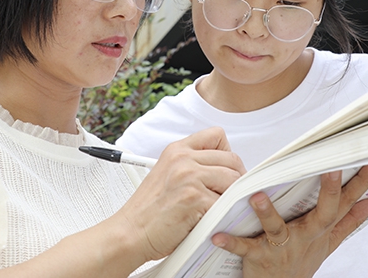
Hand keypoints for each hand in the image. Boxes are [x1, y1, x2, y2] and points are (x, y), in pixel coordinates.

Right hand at [116, 127, 245, 261]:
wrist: (130, 232)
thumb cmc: (149, 211)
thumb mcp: (168, 175)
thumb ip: (192, 166)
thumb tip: (226, 170)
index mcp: (177, 150)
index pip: (217, 135)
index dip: (227, 154)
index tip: (226, 171)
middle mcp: (183, 159)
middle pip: (232, 159)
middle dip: (237, 179)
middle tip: (231, 196)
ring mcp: (189, 177)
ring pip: (233, 180)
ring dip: (233, 197)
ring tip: (221, 209)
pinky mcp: (194, 198)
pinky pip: (226, 203)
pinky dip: (225, 214)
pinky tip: (214, 221)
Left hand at [211, 163, 367, 277]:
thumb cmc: (302, 260)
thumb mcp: (329, 242)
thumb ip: (351, 220)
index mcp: (322, 228)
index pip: (347, 202)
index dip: (362, 183)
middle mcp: (306, 236)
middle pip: (323, 213)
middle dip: (328, 191)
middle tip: (330, 168)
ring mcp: (283, 247)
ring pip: (278, 229)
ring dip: (267, 213)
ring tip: (257, 195)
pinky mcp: (259, 257)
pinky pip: (244, 248)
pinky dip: (232, 242)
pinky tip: (219, 234)